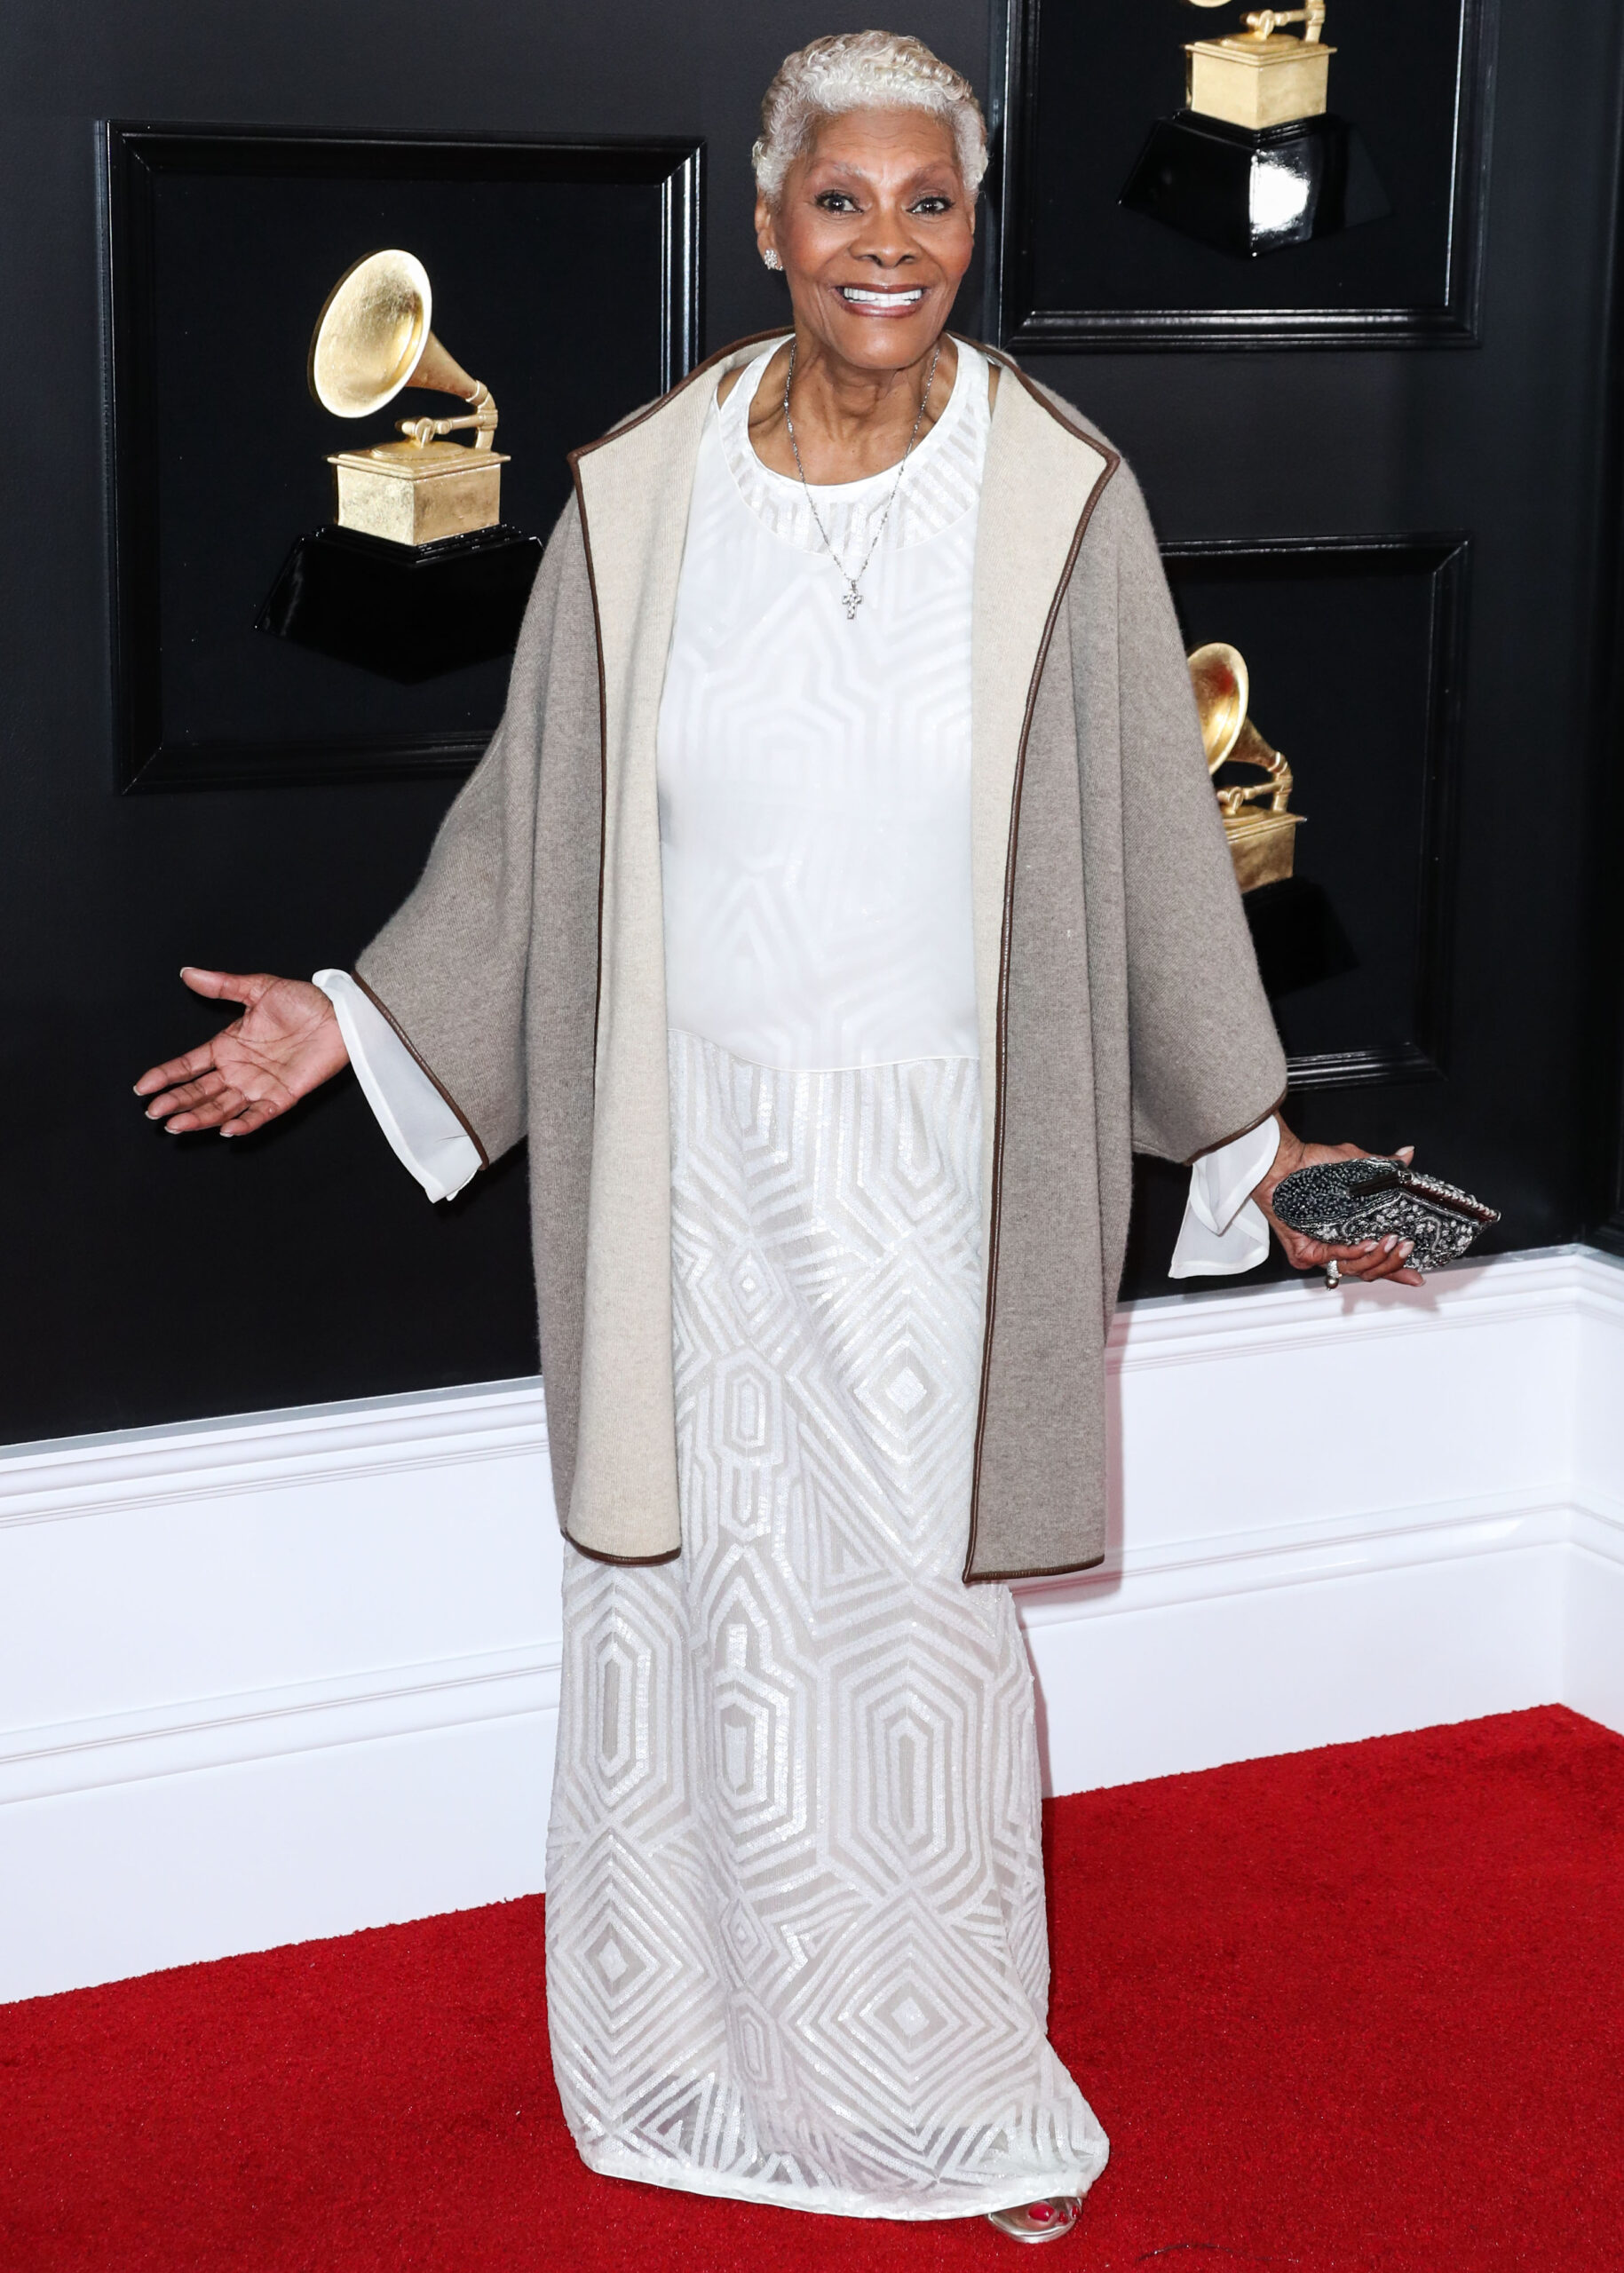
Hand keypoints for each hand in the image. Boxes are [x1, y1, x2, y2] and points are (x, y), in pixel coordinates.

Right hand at [134, 968, 349, 1137]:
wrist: (339, 1013)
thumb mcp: (257, 989)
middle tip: (154, 1112)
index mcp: (227, 1046)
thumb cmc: (302, 1001)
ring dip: (200, 1117)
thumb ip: (222, 985)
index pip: (188, 1066)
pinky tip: (225, 1130)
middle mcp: (238, 1070)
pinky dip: (244, 1123)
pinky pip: (260, 1115)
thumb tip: (187, 972)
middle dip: (176, 1102)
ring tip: (177, 1124)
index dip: (165, 1076)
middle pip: (200, 1091)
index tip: (142, 1087)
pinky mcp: (283, 1096)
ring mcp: (259, 1085)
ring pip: (222, 1107)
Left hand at [1254, 1116, 1425, 1287]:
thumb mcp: (1357, 1166)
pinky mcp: (1304, 1254)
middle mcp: (1337, 1246)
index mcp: (1352, 1233)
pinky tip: (1366, 1243)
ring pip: (1356, 1269)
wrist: (1283, 1162)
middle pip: (1371, 1271)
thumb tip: (1408, 1154)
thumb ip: (1385, 1167)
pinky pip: (1333, 1260)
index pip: (1378, 1259)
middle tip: (1406, 1246)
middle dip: (1394, 1263)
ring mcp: (1321, 1252)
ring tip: (1390, 1241)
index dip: (1399, 1269)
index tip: (1418, 1276)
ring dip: (1378, 1258)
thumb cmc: (1314, 1166)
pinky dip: (1353, 1253)